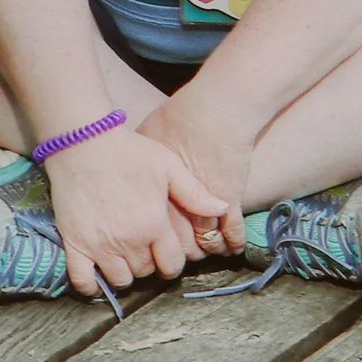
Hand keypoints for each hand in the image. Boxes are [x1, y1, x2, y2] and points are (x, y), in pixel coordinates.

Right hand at [43, 126, 225, 299]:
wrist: (83, 143)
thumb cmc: (128, 152)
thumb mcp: (168, 166)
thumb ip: (195, 193)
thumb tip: (223, 209)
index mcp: (154, 224)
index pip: (172, 264)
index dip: (172, 261)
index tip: (166, 251)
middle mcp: (129, 241)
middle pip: (146, 272)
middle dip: (149, 264)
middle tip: (145, 248)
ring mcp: (100, 246)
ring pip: (120, 279)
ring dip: (125, 272)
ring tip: (124, 255)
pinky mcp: (75, 244)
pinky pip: (83, 281)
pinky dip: (92, 285)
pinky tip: (98, 275)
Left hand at [140, 92, 255, 254]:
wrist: (214, 110)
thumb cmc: (179, 118)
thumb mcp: (147, 138)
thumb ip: (139, 162)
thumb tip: (127, 170)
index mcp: (155, 197)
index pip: (154, 234)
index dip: (159, 241)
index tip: (162, 241)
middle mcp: (177, 207)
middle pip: (180, 245)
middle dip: (183, 252)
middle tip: (186, 250)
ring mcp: (204, 207)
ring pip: (206, 244)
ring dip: (210, 248)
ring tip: (211, 248)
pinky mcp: (230, 201)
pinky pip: (233, 233)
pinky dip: (234, 242)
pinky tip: (234, 246)